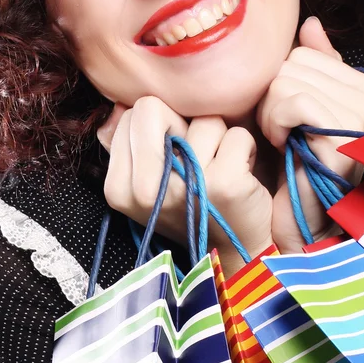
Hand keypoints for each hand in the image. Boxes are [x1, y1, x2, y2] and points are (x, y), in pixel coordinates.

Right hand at [96, 97, 272, 276]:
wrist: (229, 255)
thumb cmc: (189, 208)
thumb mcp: (147, 184)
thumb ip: (130, 145)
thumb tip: (119, 107)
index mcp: (119, 189)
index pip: (133, 115)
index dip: (159, 127)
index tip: (172, 158)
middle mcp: (146, 189)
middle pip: (155, 108)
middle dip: (182, 125)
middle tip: (194, 160)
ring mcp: (185, 186)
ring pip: (205, 120)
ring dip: (218, 140)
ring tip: (217, 171)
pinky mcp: (224, 183)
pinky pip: (237, 134)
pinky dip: (244, 149)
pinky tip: (239, 174)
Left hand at [256, 17, 363, 252]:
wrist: (298, 215)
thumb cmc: (294, 160)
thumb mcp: (298, 107)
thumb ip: (311, 67)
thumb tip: (311, 24)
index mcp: (361, 85)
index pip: (302, 53)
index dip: (279, 85)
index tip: (285, 119)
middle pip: (291, 65)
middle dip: (272, 100)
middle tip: (282, 132)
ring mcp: (360, 116)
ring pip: (286, 81)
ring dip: (270, 115)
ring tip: (283, 140)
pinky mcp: (343, 135)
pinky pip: (293, 101)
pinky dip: (275, 124)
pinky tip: (285, 146)